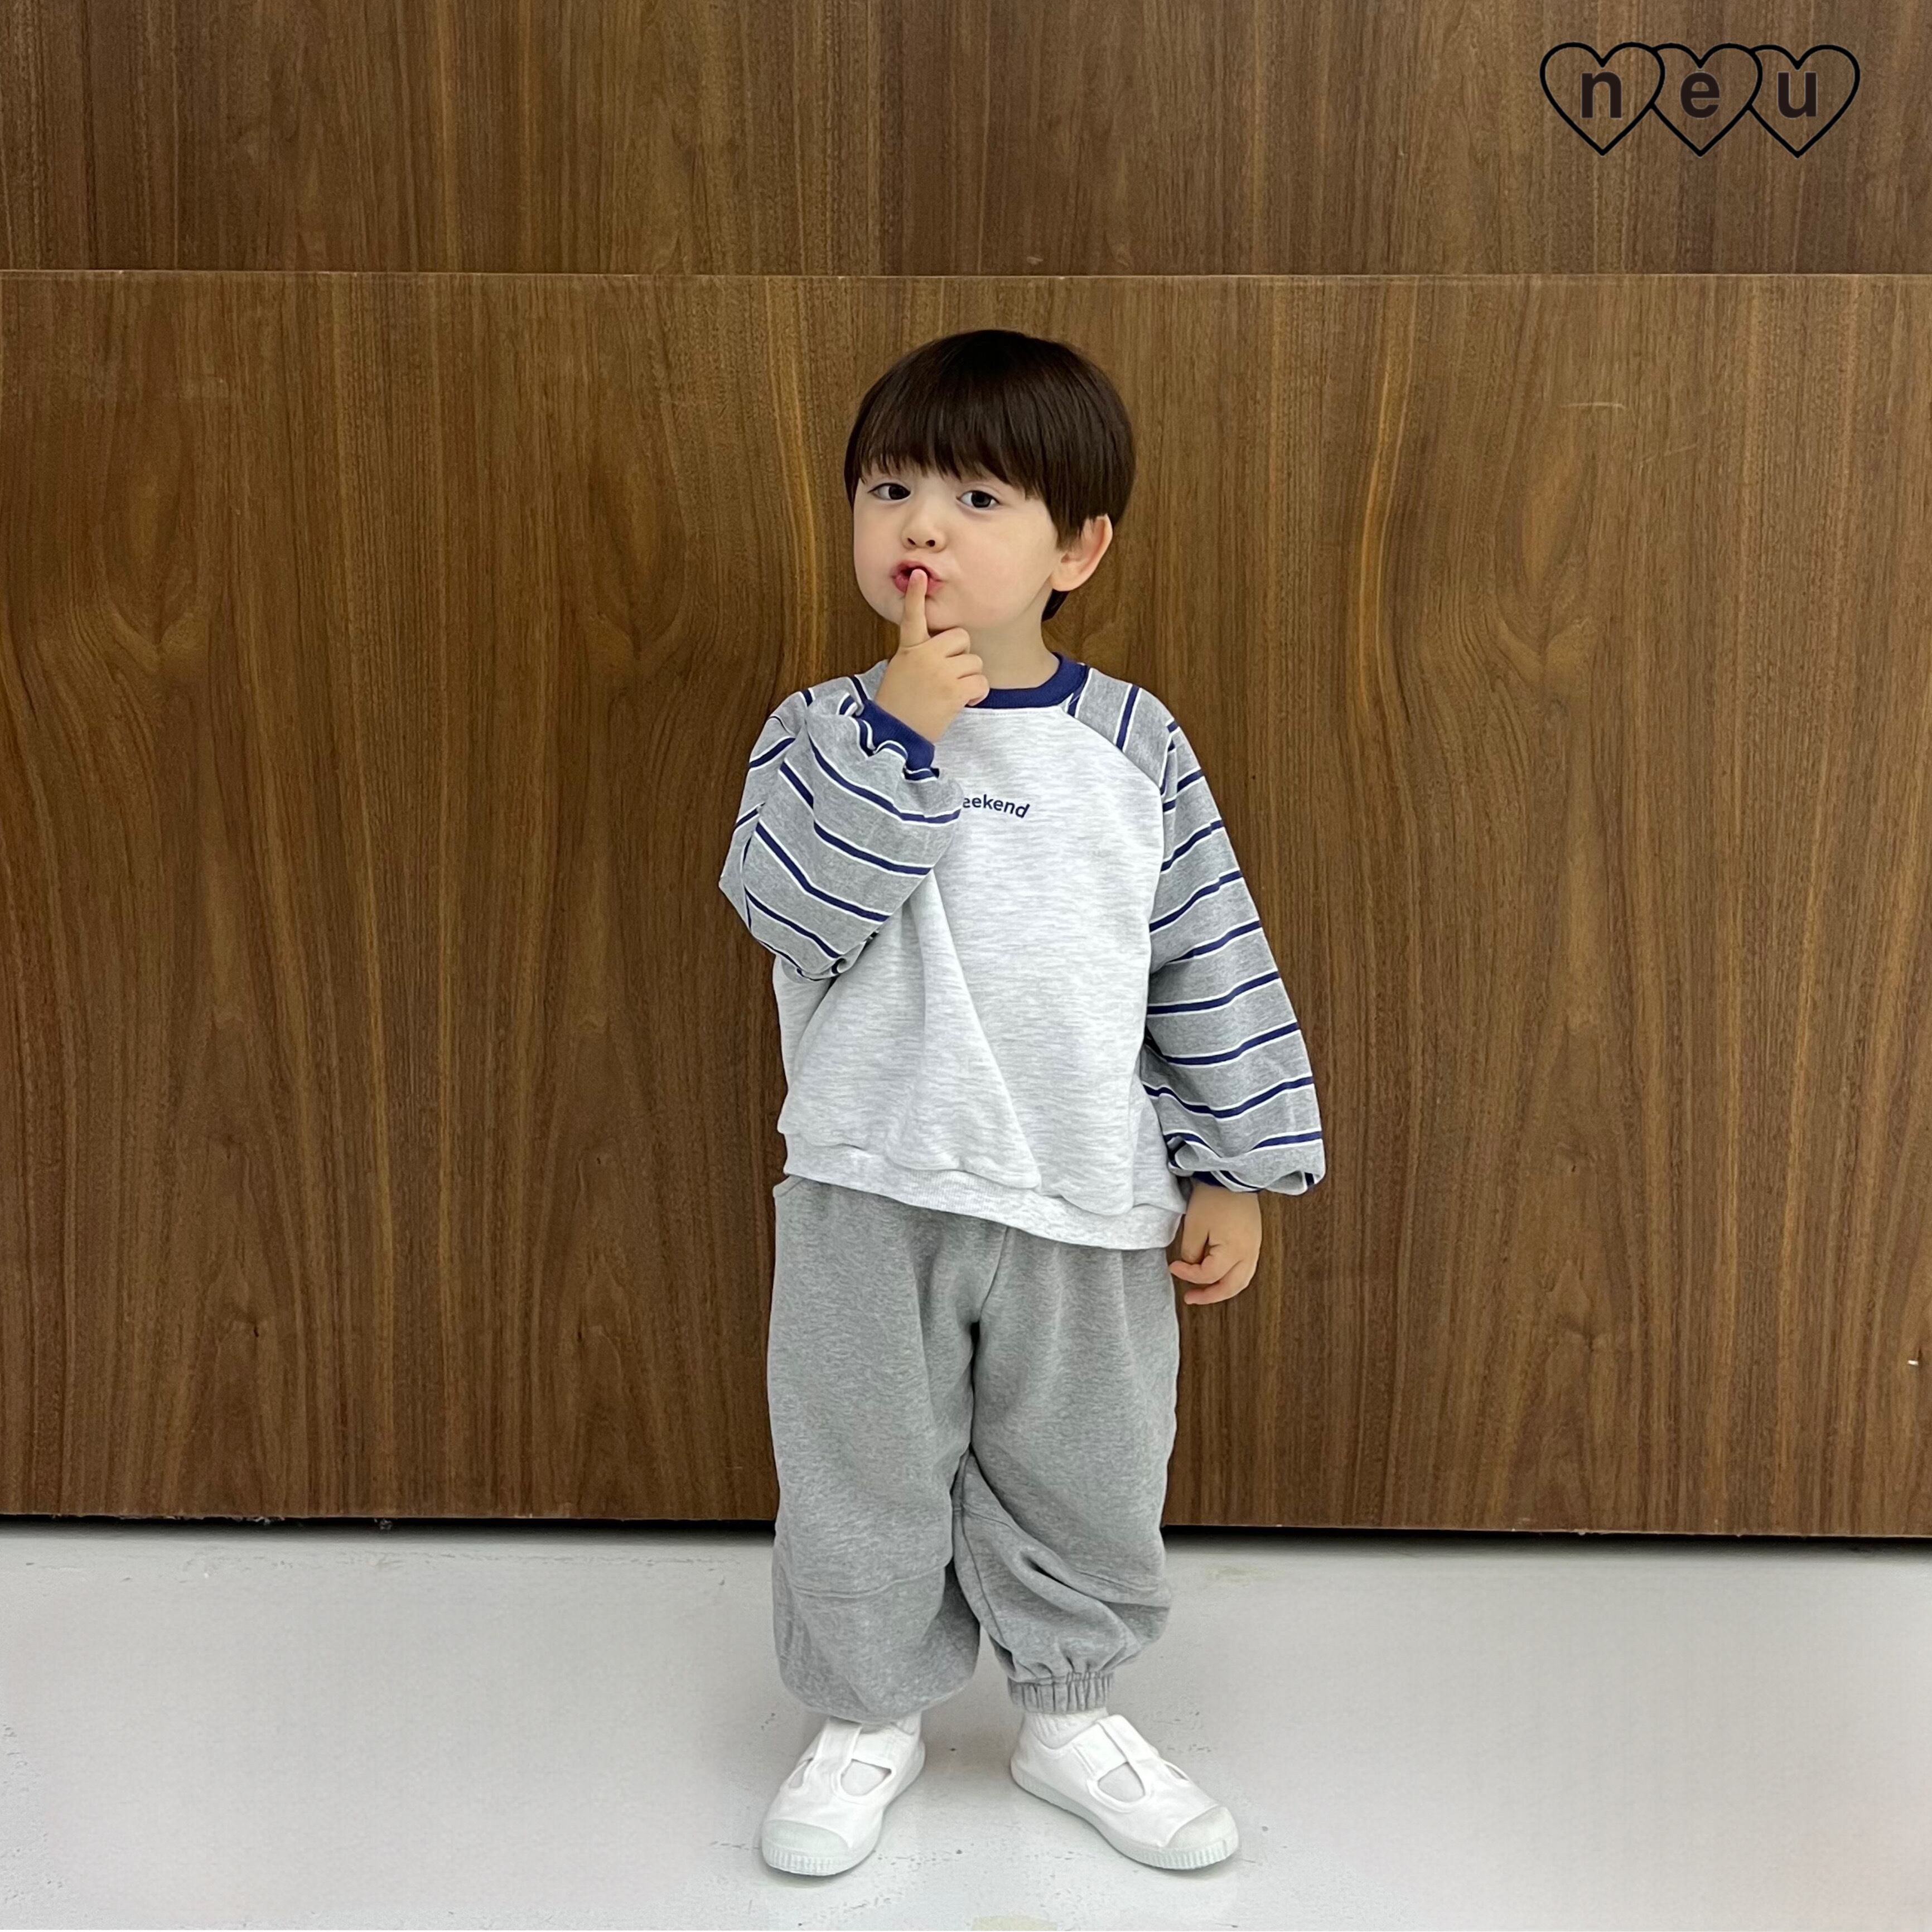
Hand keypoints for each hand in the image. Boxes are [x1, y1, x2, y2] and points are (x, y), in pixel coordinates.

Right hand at [873, 566, 988, 745]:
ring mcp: (940, 673)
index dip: (916, 595)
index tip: (919, 574)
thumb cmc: (900, 702)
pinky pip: (981, 682)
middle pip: (961, 638)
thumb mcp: (902, 669)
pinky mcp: (954, 691)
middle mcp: (925, 656)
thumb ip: (921, 653)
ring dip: (970, 678)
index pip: (912, 616)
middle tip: (949, 674)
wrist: (895, 733)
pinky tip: (964, 702)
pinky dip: (977, 694)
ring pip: (974, 662)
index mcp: (910, 649)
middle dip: (961, 655)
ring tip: (953, 692)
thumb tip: (946, 647)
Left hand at [1168, 1180, 1261, 1304]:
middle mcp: (1249, 1253)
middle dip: (1210, 1296)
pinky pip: (1245, 1267)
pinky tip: (1217, 1273)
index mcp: (1235, 1251)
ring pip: (1241, 1280)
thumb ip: (1191, 1251)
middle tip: (1191, 1298)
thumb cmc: (1214, 1197)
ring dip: (1222, 1289)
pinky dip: (1230, 1276)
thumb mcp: (1195, 1226)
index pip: (1208, 1275)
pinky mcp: (1253, 1240)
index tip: (1173, 1267)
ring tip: (1204, 1291)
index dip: (1188, 1274)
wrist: (1232, 1174)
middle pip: (1231, 1287)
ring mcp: (1254, 1247)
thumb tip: (1192, 1264)